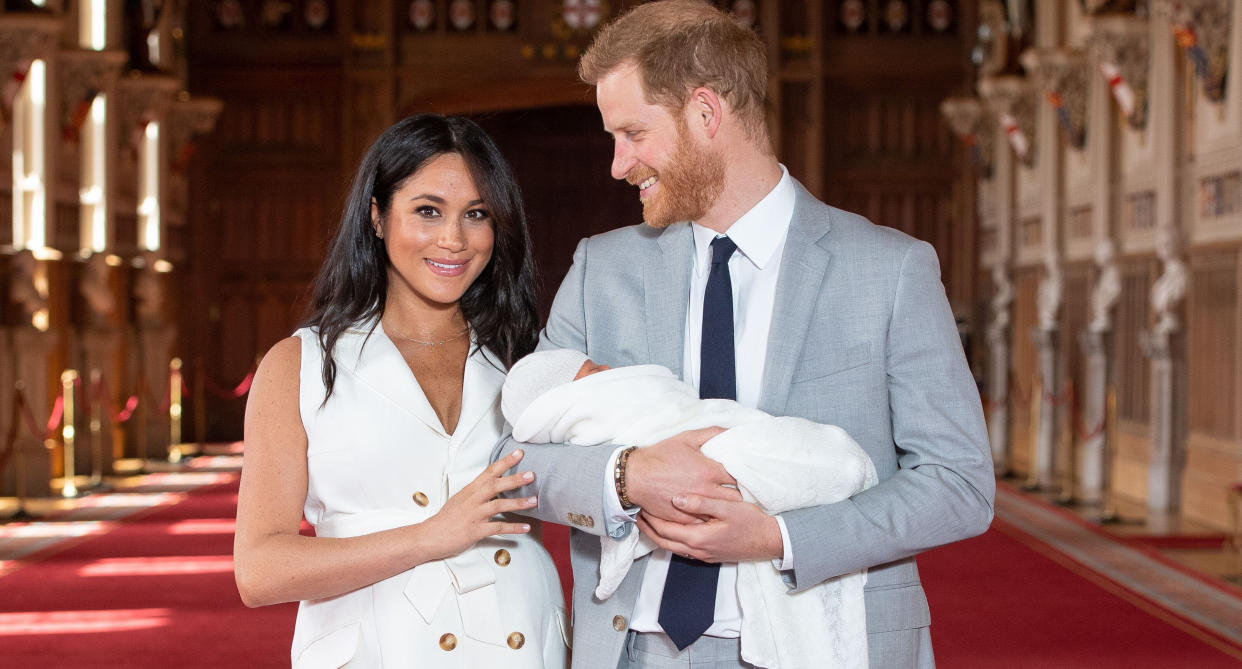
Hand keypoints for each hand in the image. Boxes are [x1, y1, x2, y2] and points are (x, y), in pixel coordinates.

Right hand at [422, 449, 537, 559]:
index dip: (504, 462)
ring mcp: (474, 515)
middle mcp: (472, 500)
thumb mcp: (460, 499)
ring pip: (498, 505)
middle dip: (514, 479)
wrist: (430, 536)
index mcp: (469, 490)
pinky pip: (497, 528)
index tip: (519, 453)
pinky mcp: (475, 531)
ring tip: (534, 501)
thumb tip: (492, 485)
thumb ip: (476, 493)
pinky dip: (513, 528)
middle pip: (494, 485)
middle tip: (532, 475)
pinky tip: (526, 527)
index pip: (488, 472)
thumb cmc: (446, 519)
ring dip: (518, 503)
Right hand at [626, 427, 740, 522]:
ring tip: (731, 506)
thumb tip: (731, 431)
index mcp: (709, 471)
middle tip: (743, 492)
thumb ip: (712, 433)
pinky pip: (705, 523)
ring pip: (721, 513)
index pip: (739, 478)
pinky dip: (710, 519)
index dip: (746, 477)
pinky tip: (713, 515)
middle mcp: (705, 491)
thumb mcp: (686, 438)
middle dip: (740, 495)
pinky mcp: (685, 519)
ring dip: (727, 509)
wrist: (635, 476)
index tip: (747, 476)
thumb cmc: (661, 455)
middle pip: (735, 498)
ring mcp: (695, 507)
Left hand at [636, 494, 782, 562]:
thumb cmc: (751, 522)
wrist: (770, 542)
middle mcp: (697, 550)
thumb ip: (701, 503)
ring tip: (649, 520)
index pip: (665, 530)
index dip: (650, 519)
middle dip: (648, 528)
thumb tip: (676, 499)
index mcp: (698, 538)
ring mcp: (703, 555)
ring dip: (658, 535)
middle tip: (637, 513)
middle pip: (663, 542)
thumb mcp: (728, 507)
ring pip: (672, 547)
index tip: (640, 505)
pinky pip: (682, 549)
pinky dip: (671, 539)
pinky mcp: (709, 555)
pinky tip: (671, 528)